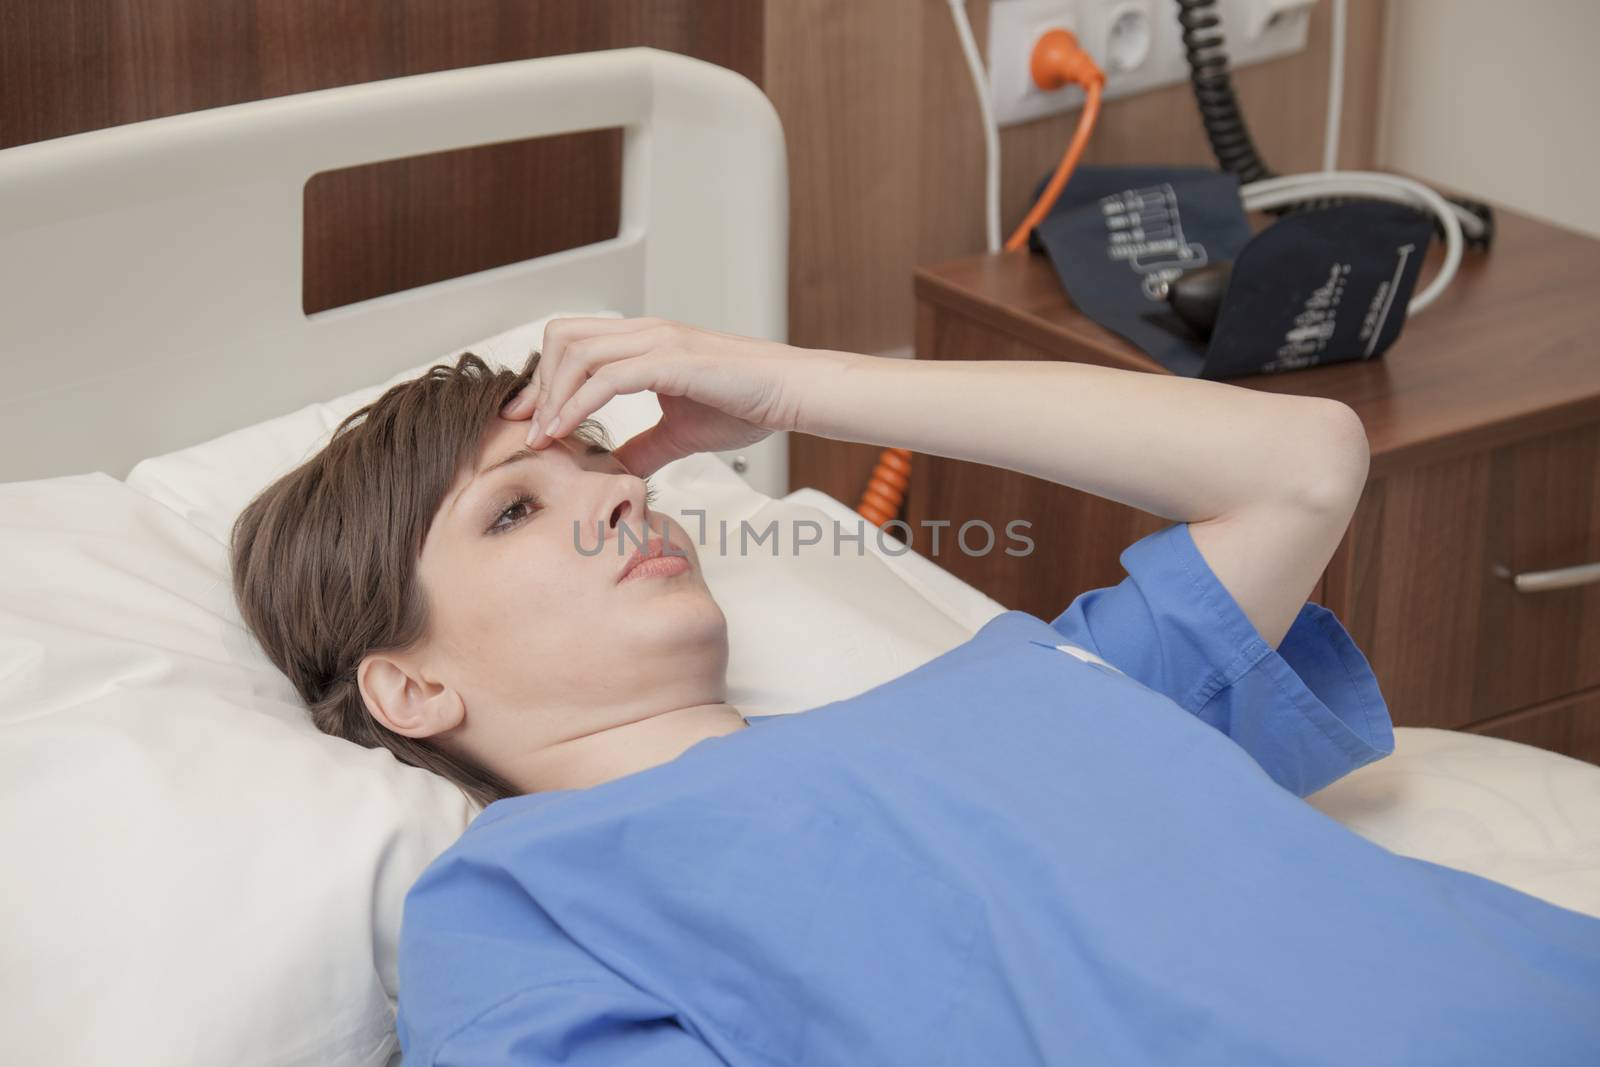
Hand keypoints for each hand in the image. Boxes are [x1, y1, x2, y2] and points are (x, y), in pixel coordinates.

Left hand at [500, 317, 830, 476]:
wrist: (790, 395)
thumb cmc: (747, 404)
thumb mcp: (679, 433)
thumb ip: (644, 447)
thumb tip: (617, 469)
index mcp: (644, 341)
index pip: (574, 342)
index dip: (544, 379)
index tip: (528, 419)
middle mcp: (645, 333)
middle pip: (562, 336)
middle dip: (538, 383)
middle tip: (527, 427)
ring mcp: (657, 342)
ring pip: (578, 352)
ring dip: (552, 396)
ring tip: (543, 436)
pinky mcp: (670, 361)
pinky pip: (607, 378)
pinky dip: (577, 405)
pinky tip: (565, 431)